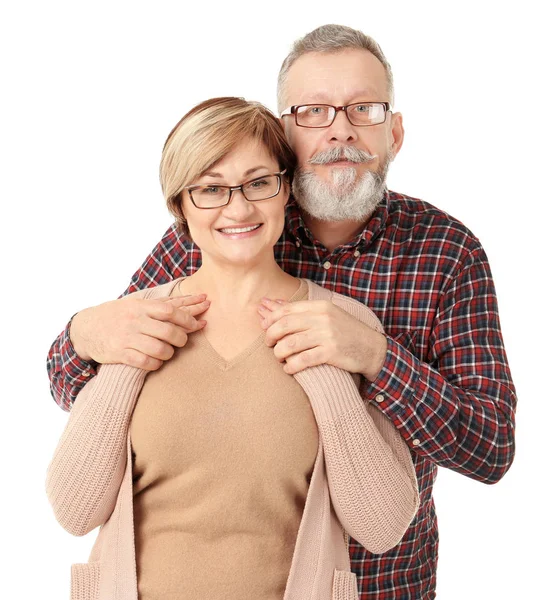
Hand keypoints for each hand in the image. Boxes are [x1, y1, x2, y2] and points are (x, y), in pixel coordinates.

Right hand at [70, 293, 209, 369]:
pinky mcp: (120, 354)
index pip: (170, 310)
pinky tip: (156, 361)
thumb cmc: (120, 315)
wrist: (86, 328)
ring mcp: (127, 337)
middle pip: (169, 331)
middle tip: (181, 341)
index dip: (188, 318)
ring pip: (159, 349)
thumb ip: (166, 304)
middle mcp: (135, 321)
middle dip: (181, 339)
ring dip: (169, 353)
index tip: (198, 324)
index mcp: (141, 306)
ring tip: (167, 352)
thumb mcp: (139, 304)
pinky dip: (155, 364)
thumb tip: (198, 299)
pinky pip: (145, 362)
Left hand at [258, 298, 386, 378]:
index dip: (270, 318)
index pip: (287, 309)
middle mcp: (322, 318)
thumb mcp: (325, 314)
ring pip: (290, 343)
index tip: (264, 327)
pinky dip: (291, 366)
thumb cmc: (346, 331)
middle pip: (285, 325)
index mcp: (320, 306)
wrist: (372, 348)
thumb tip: (271, 303)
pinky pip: (303, 360)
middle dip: (271, 335)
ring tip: (279, 358)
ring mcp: (327, 335)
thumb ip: (299, 310)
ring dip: (279, 353)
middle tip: (269, 344)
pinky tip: (289, 369)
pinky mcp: (331, 353)